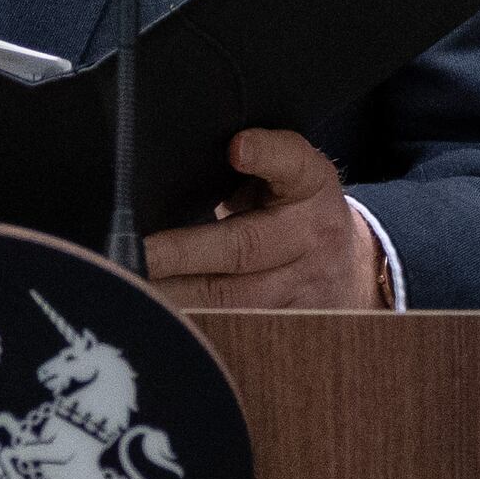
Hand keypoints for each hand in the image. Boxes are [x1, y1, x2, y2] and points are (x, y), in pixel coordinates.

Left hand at [146, 128, 385, 312]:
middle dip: (183, 251)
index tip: (236, 148)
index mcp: (310, 185)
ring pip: (231, 299)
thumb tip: (167, 164)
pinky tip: (156, 320)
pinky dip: (192, 326)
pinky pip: (232, 330)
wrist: (348, 270)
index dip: (267, 154)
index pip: (294, 163)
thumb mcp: (284, 175)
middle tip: (136, 251)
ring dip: (176, 296)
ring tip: (131, 288)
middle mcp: (309, 236)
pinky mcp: (285, 327)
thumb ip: (243, 166)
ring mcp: (299, 288)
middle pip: (245, 246)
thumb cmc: (293, 208)